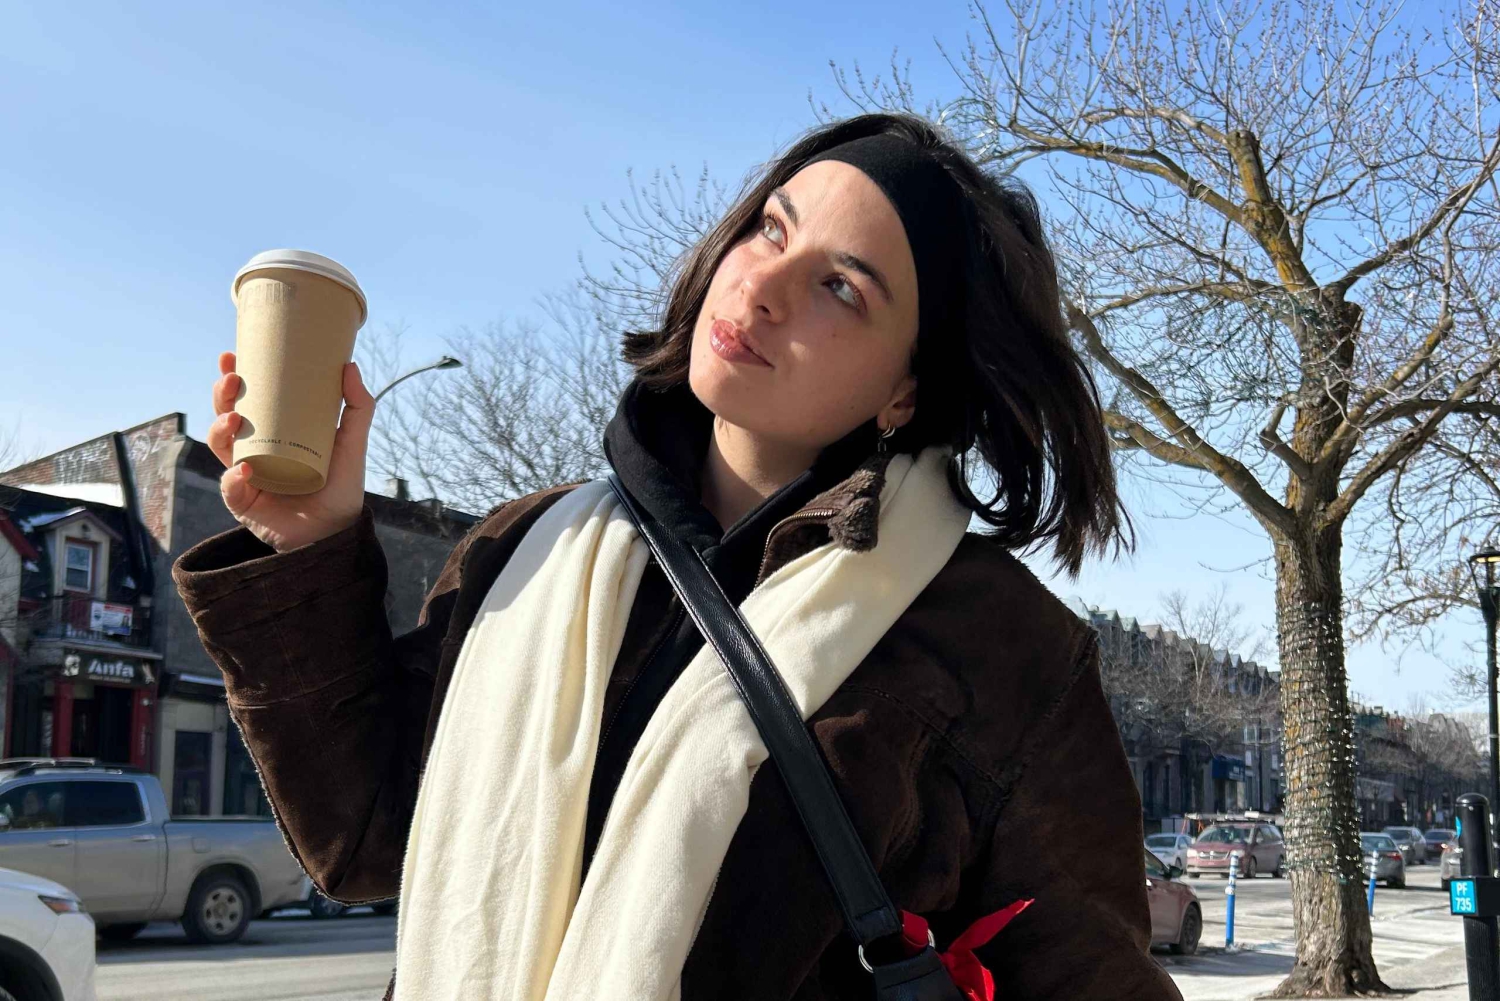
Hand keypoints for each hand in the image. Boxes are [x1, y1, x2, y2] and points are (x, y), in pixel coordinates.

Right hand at [206, 351, 372, 552]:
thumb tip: (349, 366)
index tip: (232, 355)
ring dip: (219, 428)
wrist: (338, 532)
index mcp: (274, 431)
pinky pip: (230, 486)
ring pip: (219, 445)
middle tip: (230, 379)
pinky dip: (234, 477)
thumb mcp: (353, 443)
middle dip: (221, 396)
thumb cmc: (342, 486)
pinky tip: (246, 469)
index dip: (234, 377)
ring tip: (235, 418)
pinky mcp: (243, 502)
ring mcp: (245, 475)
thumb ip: (358, 407)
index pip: (248, 399)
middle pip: (226, 416)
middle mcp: (254, 449)